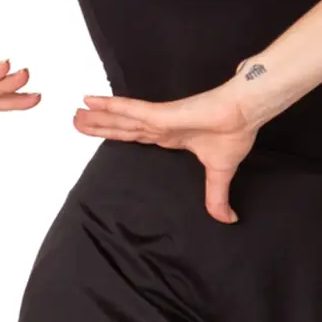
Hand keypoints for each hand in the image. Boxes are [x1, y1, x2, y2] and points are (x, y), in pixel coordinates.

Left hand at [73, 79, 257, 223]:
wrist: (245, 113)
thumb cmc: (234, 133)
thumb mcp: (220, 173)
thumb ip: (217, 196)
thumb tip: (227, 220)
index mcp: (171, 137)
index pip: (137, 136)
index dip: (118, 134)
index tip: (101, 132)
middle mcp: (161, 127)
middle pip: (123, 127)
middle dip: (100, 126)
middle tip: (75, 121)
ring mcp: (159, 119)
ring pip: (121, 119)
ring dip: (98, 117)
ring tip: (76, 113)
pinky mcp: (162, 114)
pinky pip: (131, 110)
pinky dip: (111, 106)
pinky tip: (92, 101)